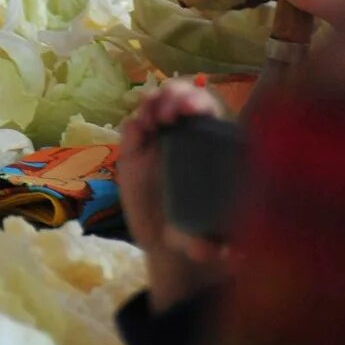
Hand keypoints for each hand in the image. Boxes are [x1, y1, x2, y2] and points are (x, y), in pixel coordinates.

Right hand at [117, 80, 229, 310]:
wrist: (171, 248)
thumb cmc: (201, 236)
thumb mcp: (208, 243)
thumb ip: (208, 247)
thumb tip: (204, 250)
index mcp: (213, 147)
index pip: (209, 109)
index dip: (200, 102)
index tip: (191, 113)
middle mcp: (186, 137)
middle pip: (182, 96)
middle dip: (175, 94)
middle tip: (168, 115)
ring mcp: (159, 142)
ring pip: (155, 103)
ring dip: (153, 102)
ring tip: (151, 120)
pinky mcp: (133, 153)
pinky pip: (131, 127)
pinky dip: (134, 123)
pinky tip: (139, 133)